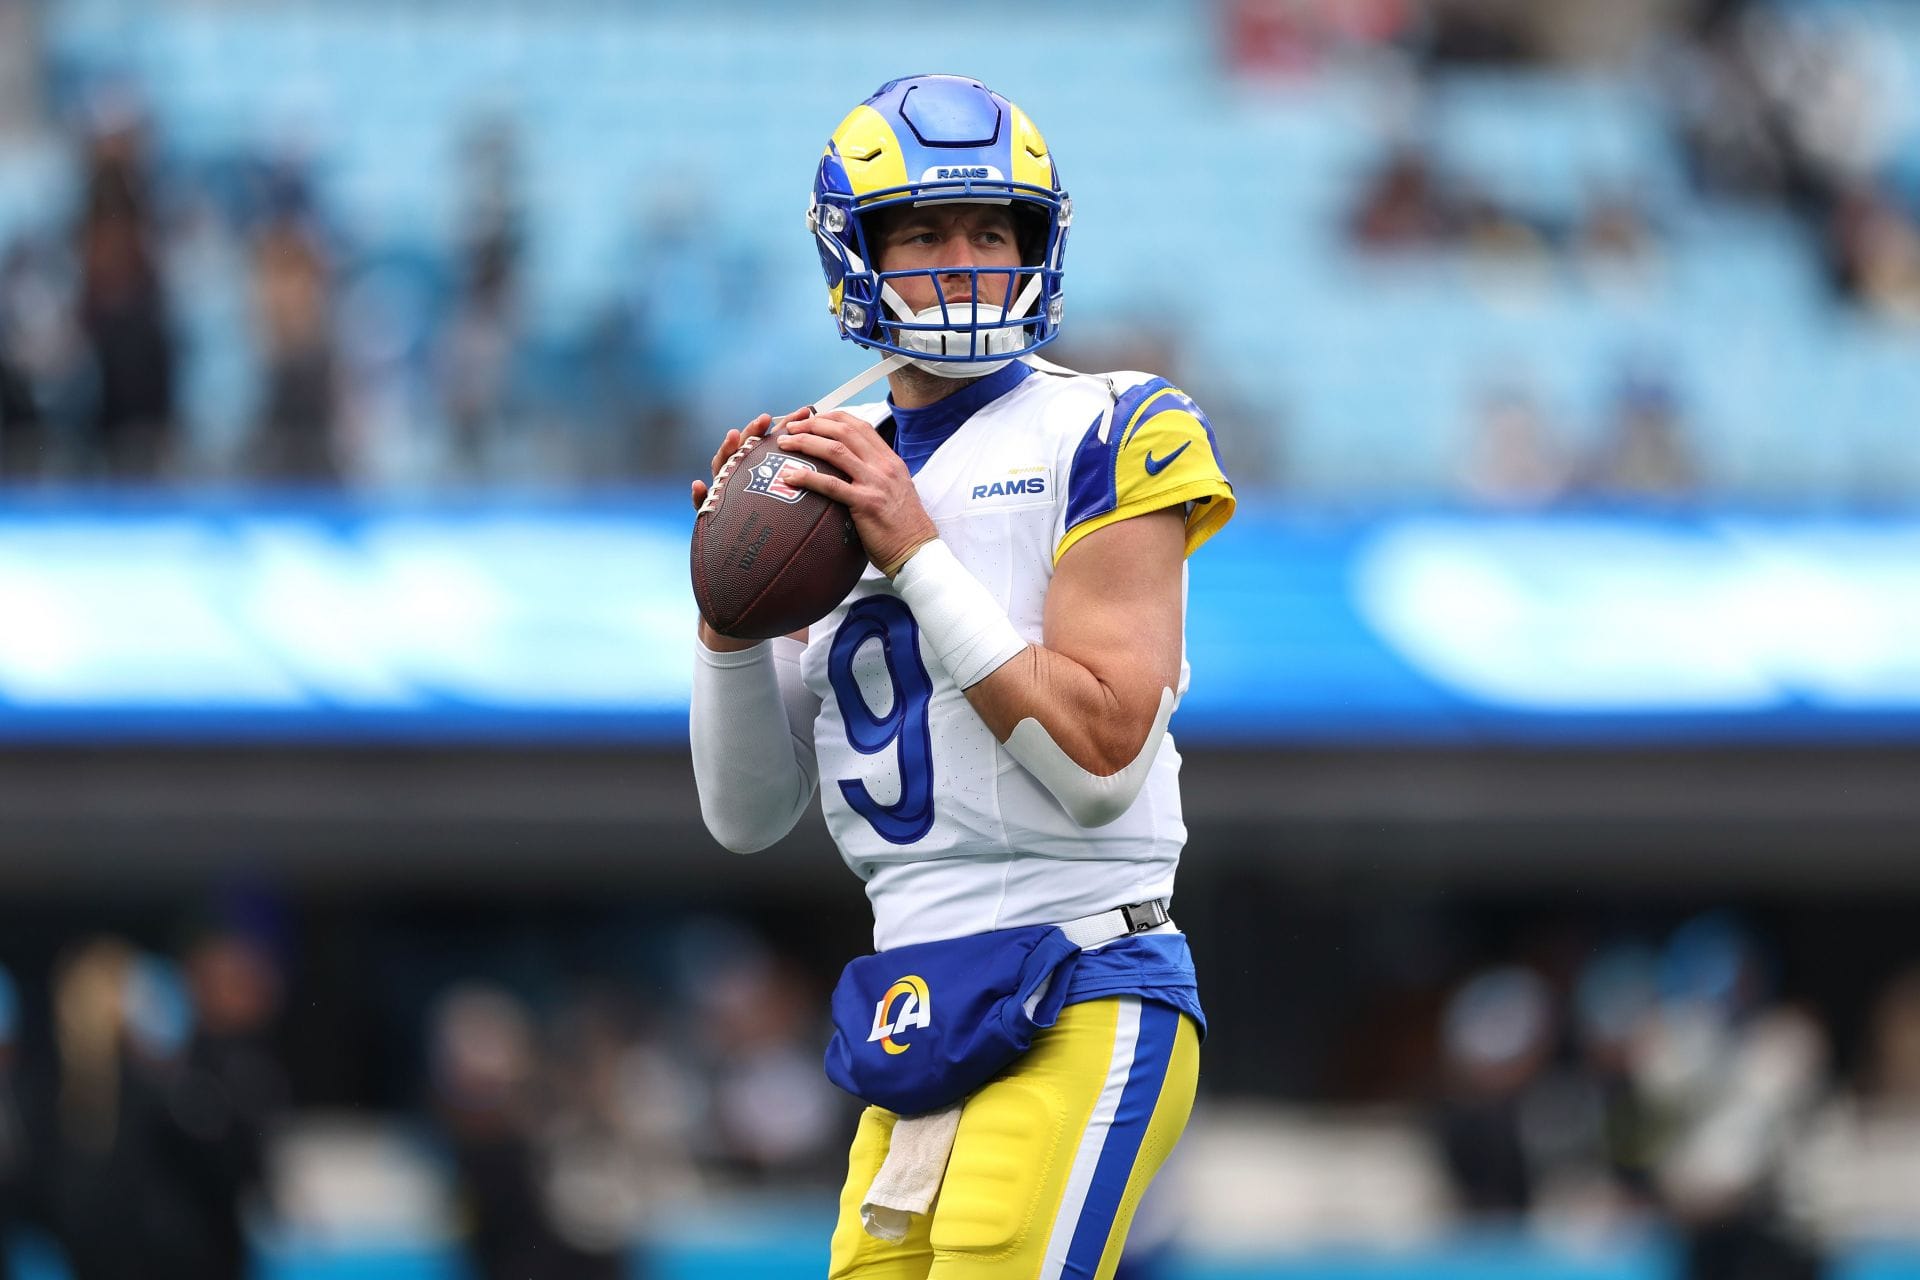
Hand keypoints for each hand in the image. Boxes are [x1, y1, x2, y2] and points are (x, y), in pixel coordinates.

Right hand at [692, 407, 810, 650]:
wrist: (756, 597)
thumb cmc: (783, 562)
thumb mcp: (807, 533)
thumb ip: (819, 509)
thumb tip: (855, 494)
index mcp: (773, 488)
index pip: (783, 453)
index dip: (794, 432)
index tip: (808, 413)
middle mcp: (748, 491)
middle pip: (751, 455)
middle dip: (759, 433)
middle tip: (769, 419)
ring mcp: (728, 505)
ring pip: (723, 473)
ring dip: (727, 453)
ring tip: (735, 438)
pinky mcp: (710, 525)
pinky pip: (702, 509)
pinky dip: (699, 497)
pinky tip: (699, 487)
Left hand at [776, 411, 938, 575]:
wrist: (917, 550)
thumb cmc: (903, 526)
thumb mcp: (895, 490)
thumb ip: (876, 475)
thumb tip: (850, 470)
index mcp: (890, 460)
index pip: (859, 426)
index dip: (832, 418)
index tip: (811, 419)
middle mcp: (884, 466)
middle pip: (844, 431)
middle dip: (812, 425)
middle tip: (791, 428)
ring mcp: (875, 483)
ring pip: (835, 451)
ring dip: (805, 443)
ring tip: (784, 445)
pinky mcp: (866, 503)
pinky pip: (831, 485)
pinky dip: (807, 478)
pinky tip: (790, 477)